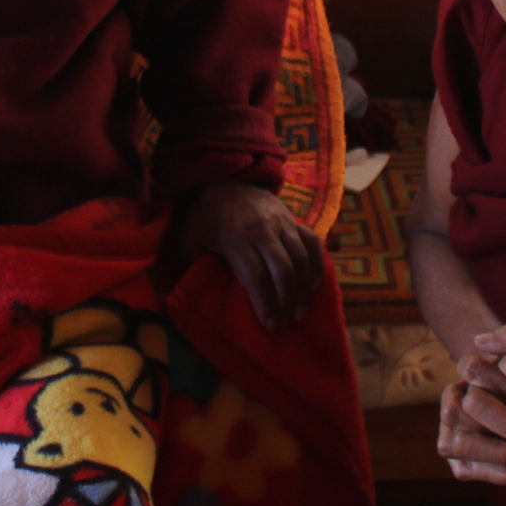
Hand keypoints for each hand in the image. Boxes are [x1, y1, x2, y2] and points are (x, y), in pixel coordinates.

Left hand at [179, 180, 321, 327]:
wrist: (227, 181)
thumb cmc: (207, 216)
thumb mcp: (191, 237)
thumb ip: (192, 263)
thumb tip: (188, 295)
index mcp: (236, 237)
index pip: (256, 275)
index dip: (265, 302)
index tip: (268, 323)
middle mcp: (263, 230)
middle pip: (282, 269)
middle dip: (286, 300)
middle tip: (285, 323)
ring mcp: (282, 223)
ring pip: (300, 257)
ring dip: (303, 288)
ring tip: (300, 312)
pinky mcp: (294, 220)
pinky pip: (312, 243)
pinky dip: (317, 265)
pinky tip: (314, 286)